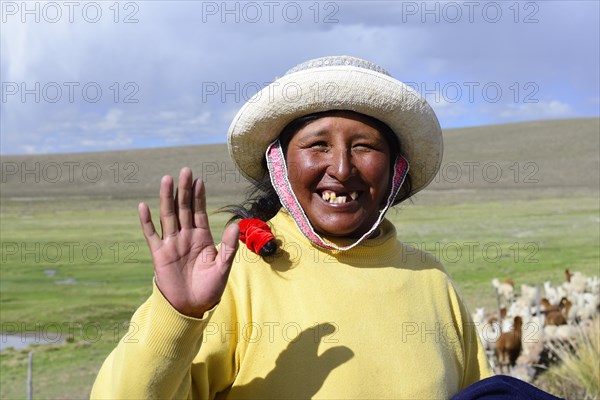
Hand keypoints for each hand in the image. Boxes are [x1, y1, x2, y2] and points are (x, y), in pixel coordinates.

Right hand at [138, 167, 239, 317]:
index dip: (199, 196)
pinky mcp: (159, 254)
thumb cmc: (210, 288)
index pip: (199, 211)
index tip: (200, 180)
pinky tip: (143, 206)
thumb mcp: (223, 267)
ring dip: (166, 198)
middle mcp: (186, 236)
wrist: (193, 307)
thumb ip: (229, 246)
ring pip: (168, 216)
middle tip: (185, 171)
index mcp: (202, 237)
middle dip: (184, 190)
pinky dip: (146, 221)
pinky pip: (152, 235)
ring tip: (167, 179)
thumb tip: (235, 224)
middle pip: (183, 208)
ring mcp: (172, 243)